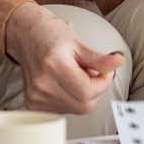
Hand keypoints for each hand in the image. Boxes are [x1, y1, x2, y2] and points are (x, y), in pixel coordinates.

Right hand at [3, 3, 123, 115]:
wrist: (25, 35)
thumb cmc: (49, 34)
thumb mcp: (77, 41)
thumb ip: (98, 58)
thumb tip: (118, 61)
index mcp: (54, 65)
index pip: (88, 91)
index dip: (103, 83)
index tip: (105, 71)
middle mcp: (42, 84)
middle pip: (84, 105)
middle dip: (95, 90)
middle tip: (92, 72)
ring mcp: (36, 96)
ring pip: (76, 109)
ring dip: (84, 95)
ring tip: (75, 75)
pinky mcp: (33, 103)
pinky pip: (64, 110)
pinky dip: (71, 99)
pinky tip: (65, 83)